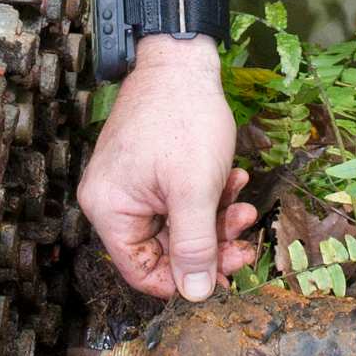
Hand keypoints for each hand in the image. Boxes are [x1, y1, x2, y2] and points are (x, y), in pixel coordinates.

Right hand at [77, 38, 258, 301]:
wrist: (182, 60)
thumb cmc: (183, 118)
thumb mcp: (195, 190)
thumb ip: (195, 247)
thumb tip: (196, 295)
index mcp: (110, 209)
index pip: (142, 272)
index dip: (185, 280)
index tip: (226, 275)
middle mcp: (111, 200)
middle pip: (163, 249)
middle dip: (210, 242)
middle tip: (245, 235)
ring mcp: (129, 183)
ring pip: (177, 224)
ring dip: (215, 217)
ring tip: (243, 200)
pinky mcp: (149, 170)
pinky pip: (179, 199)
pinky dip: (208, 195)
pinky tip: (233, 181)